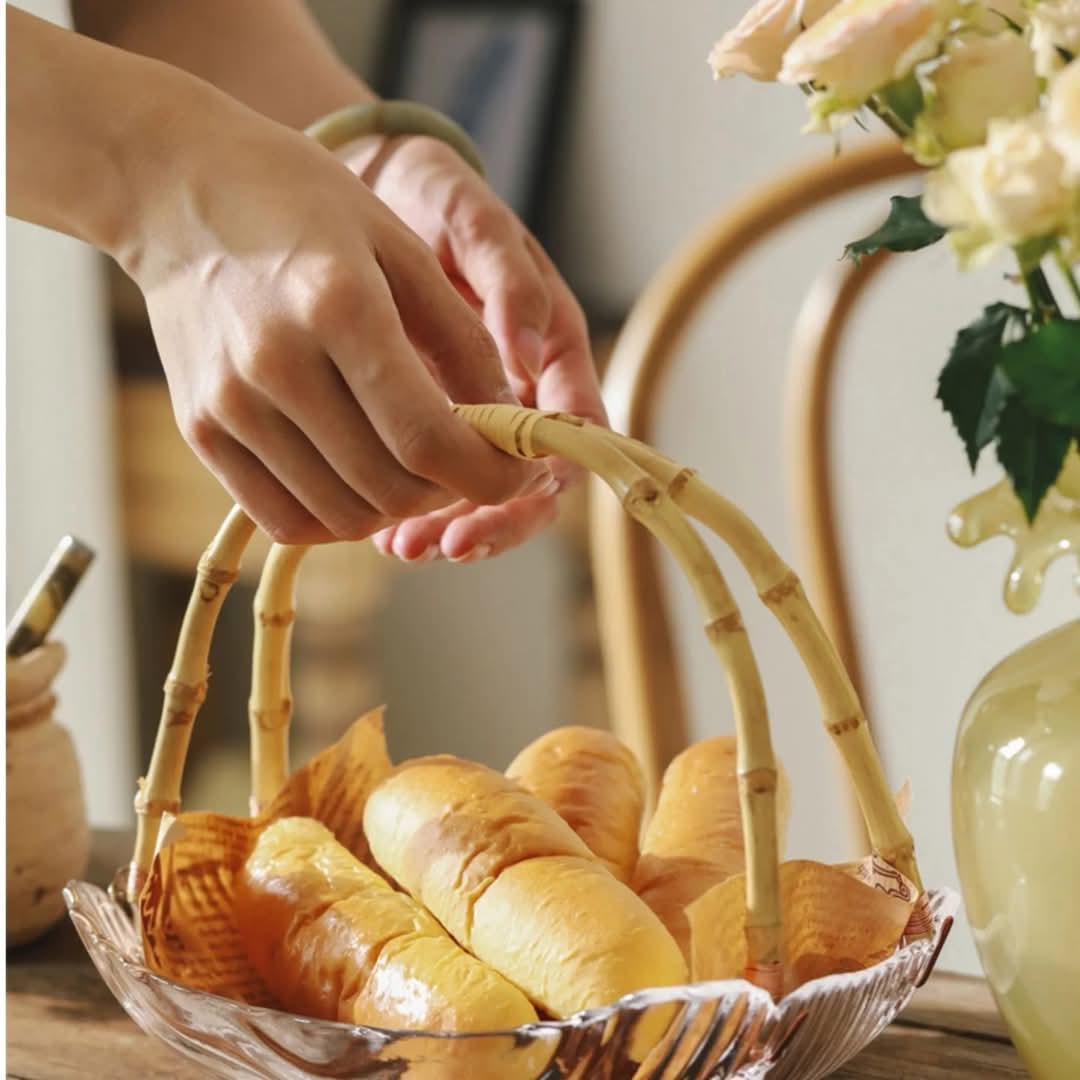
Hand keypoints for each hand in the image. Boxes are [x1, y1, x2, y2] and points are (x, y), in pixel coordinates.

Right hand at [116, 88, 550, 543]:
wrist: (176, 190)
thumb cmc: (303, 205)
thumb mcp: (401, 246)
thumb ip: (463, 340)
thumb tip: (510, 424)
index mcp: (339, 307)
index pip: (428, 438)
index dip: (490, 475)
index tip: (519, 473)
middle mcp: (276, 365)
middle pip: (391, 487)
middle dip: (454, 490)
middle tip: (471, 462)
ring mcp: (230, 405)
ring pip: (345, 516)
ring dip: (400, 507)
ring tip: (417, 464)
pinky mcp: (200, 430)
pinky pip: (287, 520)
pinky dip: (342, 517)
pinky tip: (362, 478)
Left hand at [342, 134, 607, 562]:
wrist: (365, 192)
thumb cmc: (429, 198)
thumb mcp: (471, 221)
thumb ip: (507, 280)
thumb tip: (527, 356)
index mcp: (552, 351)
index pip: (574, 434)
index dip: (544, 476)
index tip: (502, 495)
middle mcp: (521, 396)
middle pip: (532, 487)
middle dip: (492, 522)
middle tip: (443, 545)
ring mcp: (473, 417)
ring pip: (478, 496)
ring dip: (447, 529)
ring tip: (403, 548)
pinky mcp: (422, 425)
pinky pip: (427, 482)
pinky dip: (408, 512)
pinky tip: (378, 529)